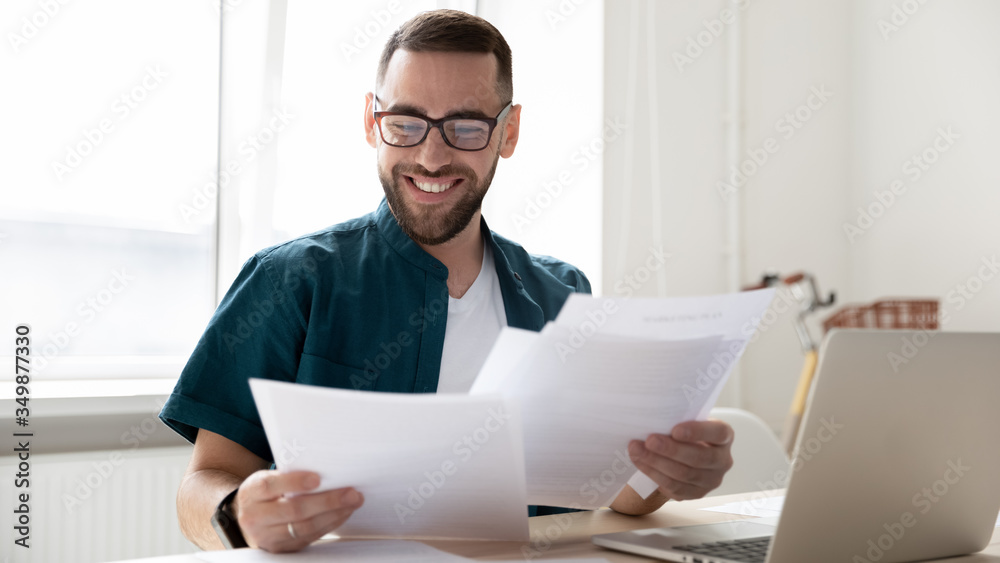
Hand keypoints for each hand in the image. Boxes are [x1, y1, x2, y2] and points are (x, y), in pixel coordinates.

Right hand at [234, 470, 363, 552]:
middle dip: (327, 501)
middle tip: (351, 493)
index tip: (317, 478)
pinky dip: (330, 524)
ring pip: (305, 527)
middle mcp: (255, 518)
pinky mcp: (281, 548)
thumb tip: (325, 468)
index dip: (294, 482)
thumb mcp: (268, 478)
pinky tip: (343, 513)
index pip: (270, 486)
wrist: (251, 517)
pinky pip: (310, 537)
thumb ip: (288, 474)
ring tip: (352, 502)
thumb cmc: (266, 491)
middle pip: (294, 510)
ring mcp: (267, 536)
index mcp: (251, 493)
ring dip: (334, 514)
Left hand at [629, 420, 733, 500]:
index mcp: (724, 435)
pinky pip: (674, 487)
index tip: (675, 430)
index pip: (718, 433)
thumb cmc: (684, 431)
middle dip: (670, 449)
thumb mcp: (686, 420)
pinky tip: (641, 463)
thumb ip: (677, 418)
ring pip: (684, 474)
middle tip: (649, 440)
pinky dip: (654, 474)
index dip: (698, 432)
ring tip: (637, 450)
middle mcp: (722, 460)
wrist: (682, 453)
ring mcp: (711, 480)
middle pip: (699, 458)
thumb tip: (651, 417)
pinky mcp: (696, 493)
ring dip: (656, 462)